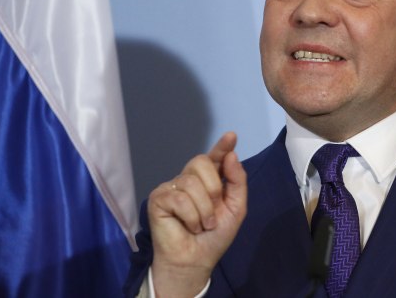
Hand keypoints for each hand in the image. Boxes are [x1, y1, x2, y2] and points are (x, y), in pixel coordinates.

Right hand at [148, 132, 246, 296]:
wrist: (196, 260)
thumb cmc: (214, 236)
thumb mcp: (236, 208)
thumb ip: (237, 181)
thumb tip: (232, 155)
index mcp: (209, 179)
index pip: (214, 157)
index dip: (221, 146)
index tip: (231, 136)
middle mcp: (189, 179)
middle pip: (201, 161)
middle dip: (214, 188)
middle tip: (214, 212)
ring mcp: (173, 187)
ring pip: (191, 182)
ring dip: (204, 209)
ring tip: (203, 225)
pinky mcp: (159, 198)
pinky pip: (179, 198)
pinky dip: (191, 216)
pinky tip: (189, 227)